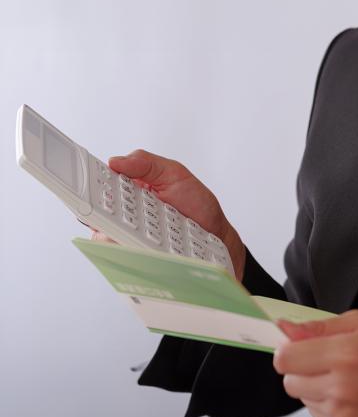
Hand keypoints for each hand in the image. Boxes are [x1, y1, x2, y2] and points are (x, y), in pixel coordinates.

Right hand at [93, 149, 245, 279]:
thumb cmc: (196, 203)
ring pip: (105, 237)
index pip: (101, 185)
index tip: (82, 185)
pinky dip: (124, 251)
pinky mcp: (139, 254)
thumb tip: (116, 161)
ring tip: (122, 229)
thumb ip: (146, 163)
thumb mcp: (174, 173)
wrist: (216, 234)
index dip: (87, 185)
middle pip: (96, 213)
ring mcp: (131, 235)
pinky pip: (122, 254)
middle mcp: (126, 213)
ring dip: (109, 233)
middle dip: (93, 211)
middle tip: (102, 209)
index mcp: (130, 188)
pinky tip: (133, 246)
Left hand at [273, 310, 357, 416]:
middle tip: (325, 360)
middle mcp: (341, 388)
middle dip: (300, 369)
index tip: (298, 347)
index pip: (285, 359)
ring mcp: (344, 415)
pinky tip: (349, 393)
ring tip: (343, 377)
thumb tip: (286, 329)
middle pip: (289, 382)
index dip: (288, 350)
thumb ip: (320, 327)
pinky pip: (319, 416)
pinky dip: (327, 404)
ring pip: (303, 400)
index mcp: (344, 355)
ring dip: (314, 387)